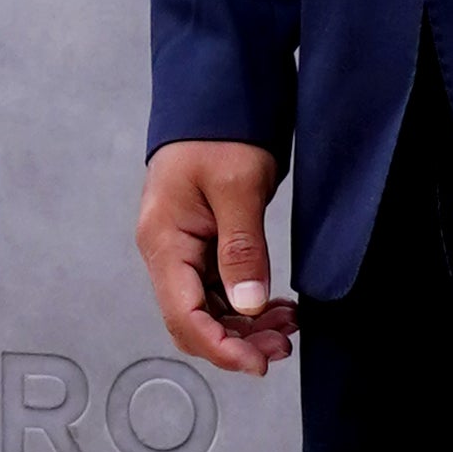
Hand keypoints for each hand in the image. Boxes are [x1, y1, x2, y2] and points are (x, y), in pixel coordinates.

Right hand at [136, 140, 295, 376]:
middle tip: (284, 344)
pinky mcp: (200, 239)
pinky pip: (219, 287)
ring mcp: (182, 245)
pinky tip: (277, 305)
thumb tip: (248, 308)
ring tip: (288, 324)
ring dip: (246, 325)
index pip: (183, 316)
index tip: (260, 363)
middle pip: (194, 320)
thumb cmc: (221, 128)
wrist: (218, 88)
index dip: (221, 349)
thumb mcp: (237, 186)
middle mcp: (166, 248)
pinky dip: (247, 303)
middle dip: (237, 341)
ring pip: (209, 308)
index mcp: (164, 239)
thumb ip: (241, 250)